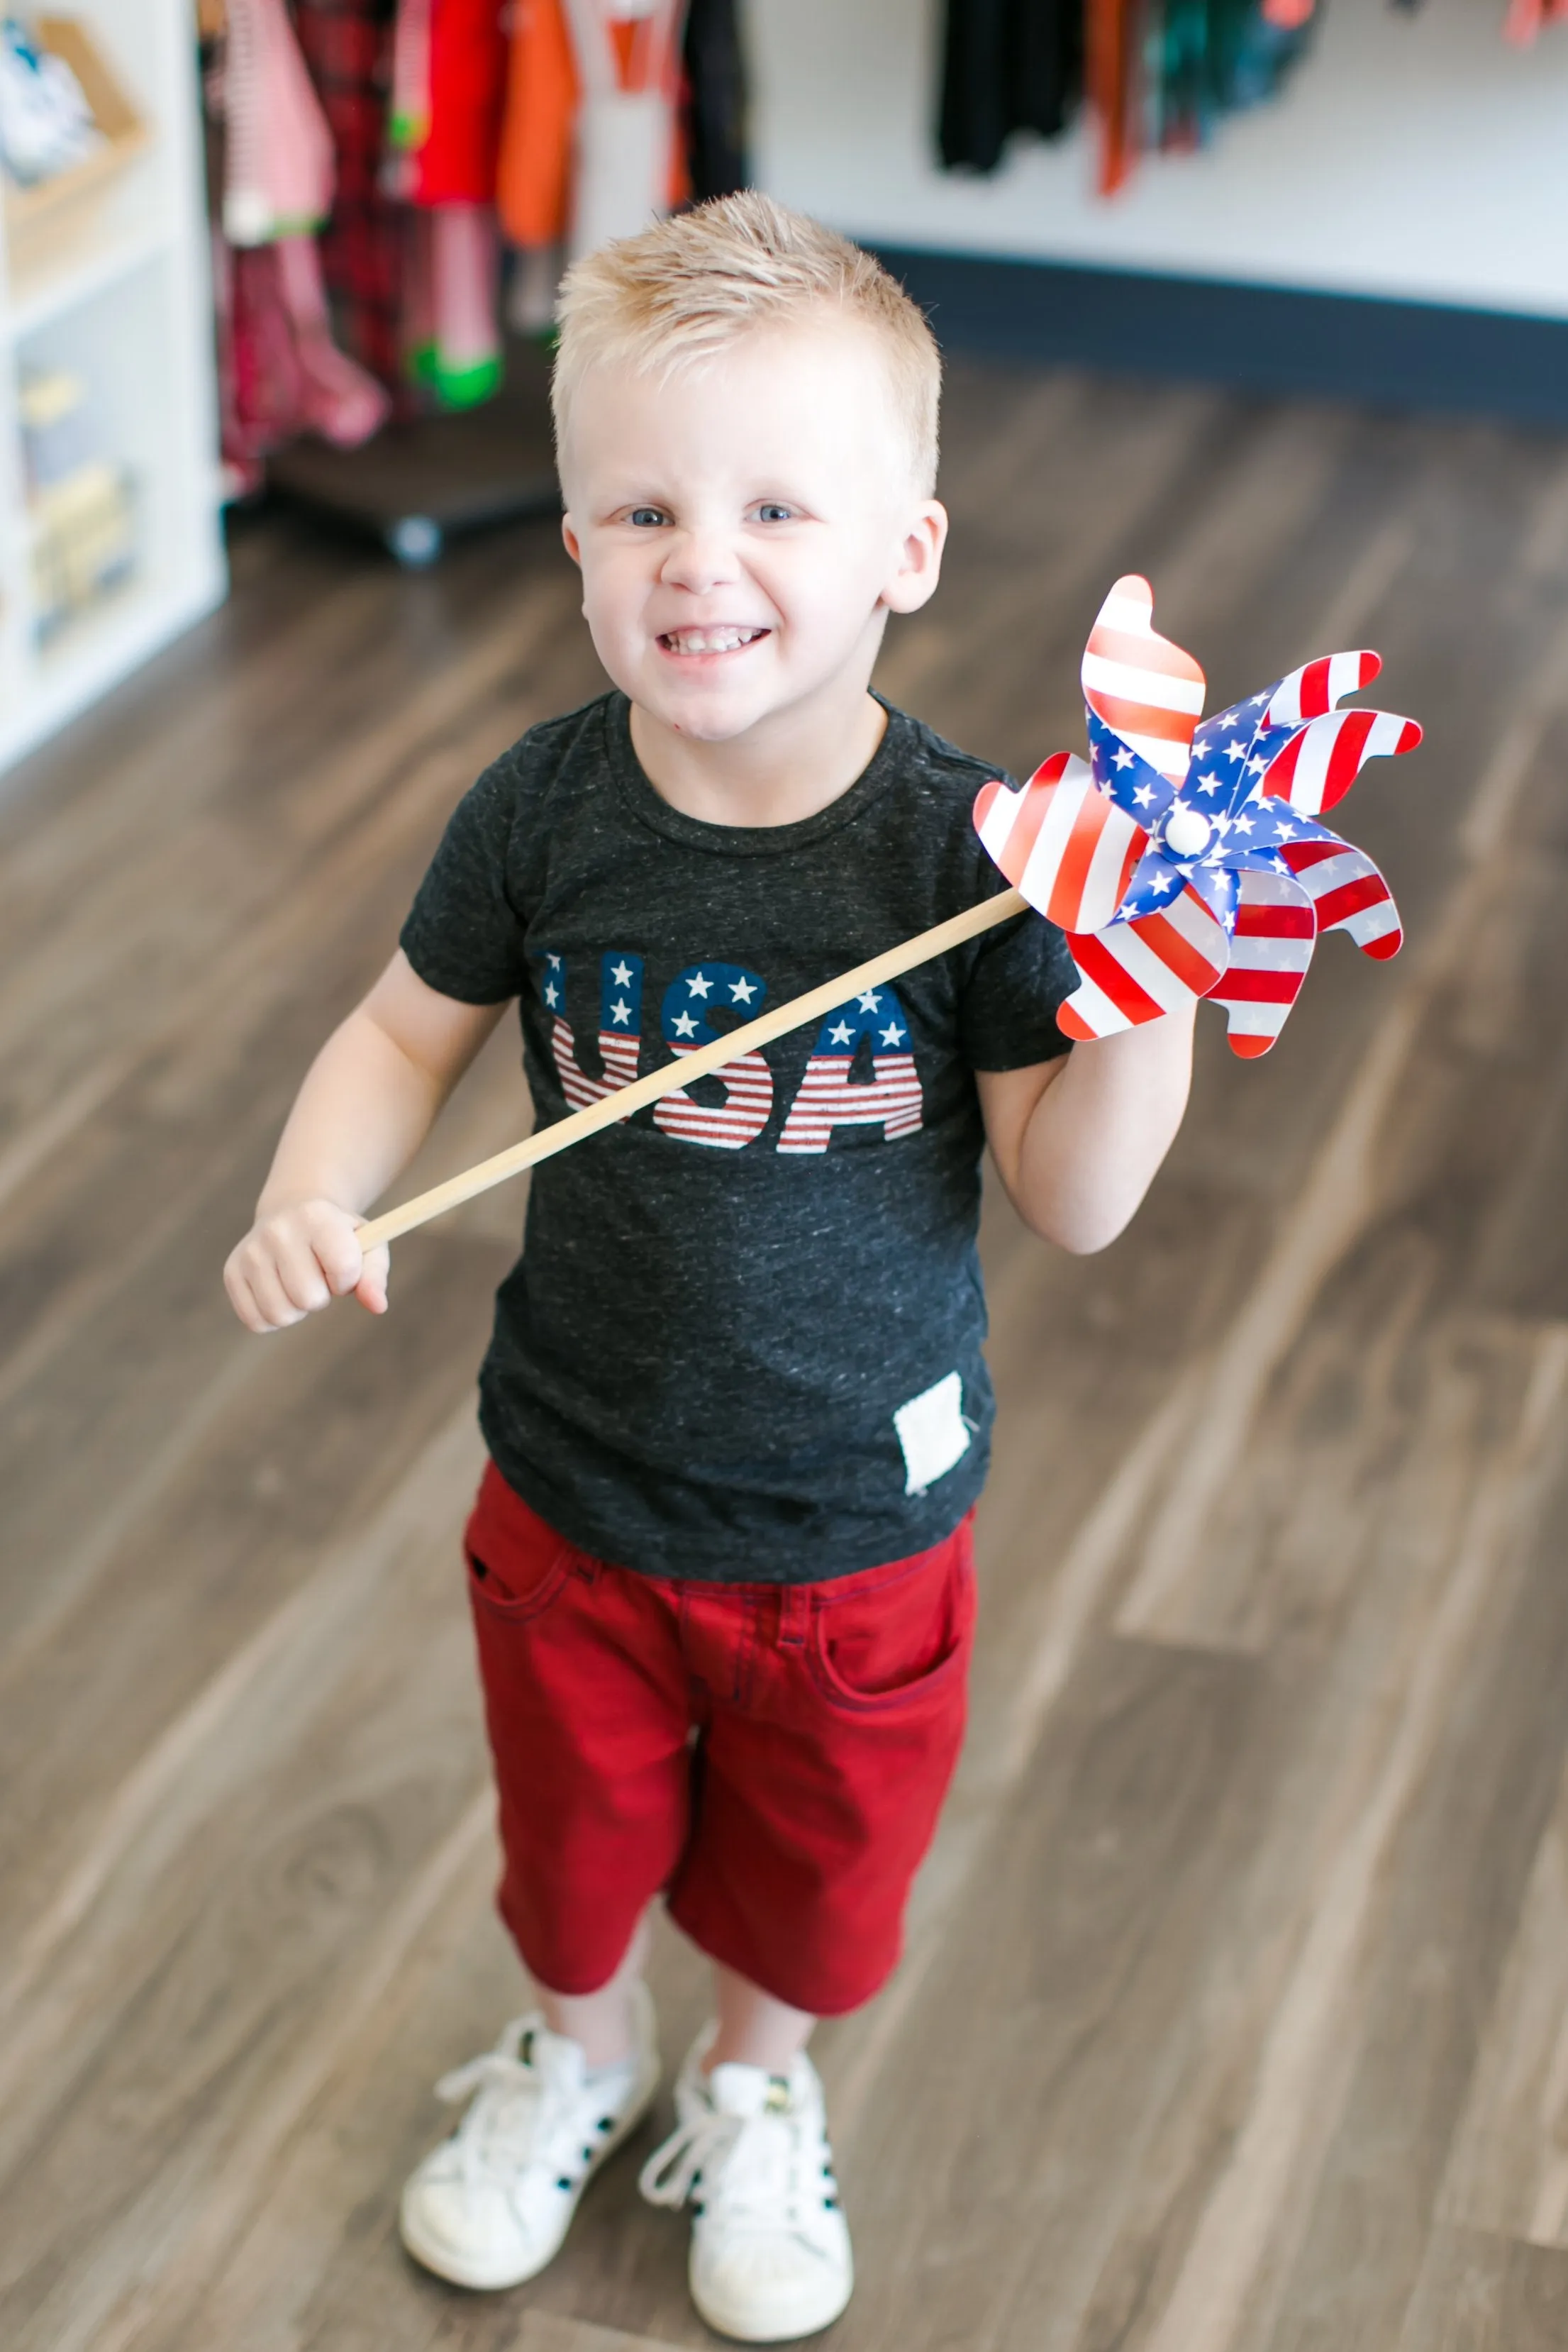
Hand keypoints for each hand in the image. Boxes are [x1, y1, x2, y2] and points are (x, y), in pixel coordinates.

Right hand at [223, 1198, 389, 1332]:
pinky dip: (273, 1317)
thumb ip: (375, 1276)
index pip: (343, 1268)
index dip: (348, 1279)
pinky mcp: (232, 1272)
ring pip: (280, 1314)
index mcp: (317, 1216)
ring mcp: (250, 1251)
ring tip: (298, 1282)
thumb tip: (378, 1306)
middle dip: (322, 1296)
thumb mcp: (366, 1246)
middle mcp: (277, 1230)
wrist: (292, 1213)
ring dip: (297, 1309)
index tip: (342, 1269)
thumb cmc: (338, 1236)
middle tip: (318, 1276)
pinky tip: (279, 1291)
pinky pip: (256, 1321)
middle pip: (309, 1298)